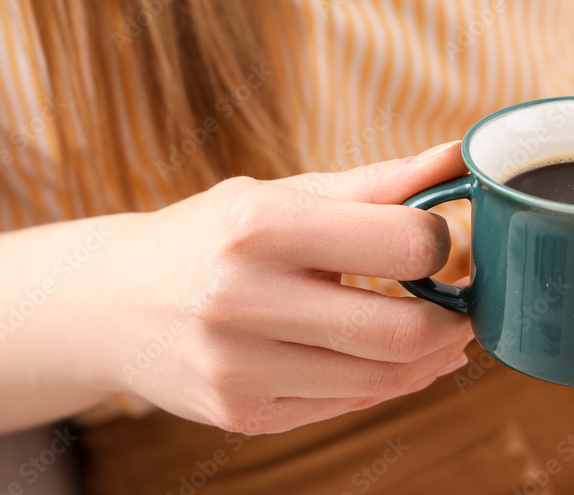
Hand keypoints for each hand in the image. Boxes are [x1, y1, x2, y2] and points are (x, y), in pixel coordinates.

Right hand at [95, 142, 471, 433]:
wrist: (111, 304)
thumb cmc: (212, 235)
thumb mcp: (283, 193)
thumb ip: (376, 183)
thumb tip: (456, 160)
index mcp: (259, 225)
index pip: (403, 244)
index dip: (443, 245)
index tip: (445, 243)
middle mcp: (242, 298)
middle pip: (402, 331)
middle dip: (453, 318)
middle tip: (462, 300)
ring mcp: (239, 367)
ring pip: (383, 379)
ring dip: (432, 356)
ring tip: (440, 331)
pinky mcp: (243, 414)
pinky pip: (348, 406)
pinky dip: (390, 382)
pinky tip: (394, 358)